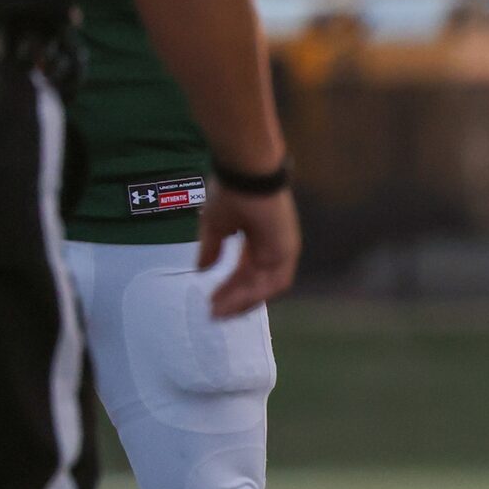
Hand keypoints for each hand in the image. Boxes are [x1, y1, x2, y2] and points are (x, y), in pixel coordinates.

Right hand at [196, 183, 298, 317]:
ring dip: (242, 301)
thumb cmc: (231, 193)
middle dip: (234, 300)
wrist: (245, 174)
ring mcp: (283, 249)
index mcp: (259, 240)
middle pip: (256, 283)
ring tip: (219, 311)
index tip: (211, 302)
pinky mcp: (287, 250)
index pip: (246, 272)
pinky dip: (254, 294)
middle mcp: (274, 248)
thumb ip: (212, 249)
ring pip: (265, 287)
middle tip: (213, 313)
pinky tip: (233, 301)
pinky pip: (274, 281)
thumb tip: (201, 269)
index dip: (230, 289)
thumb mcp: (216, 226)